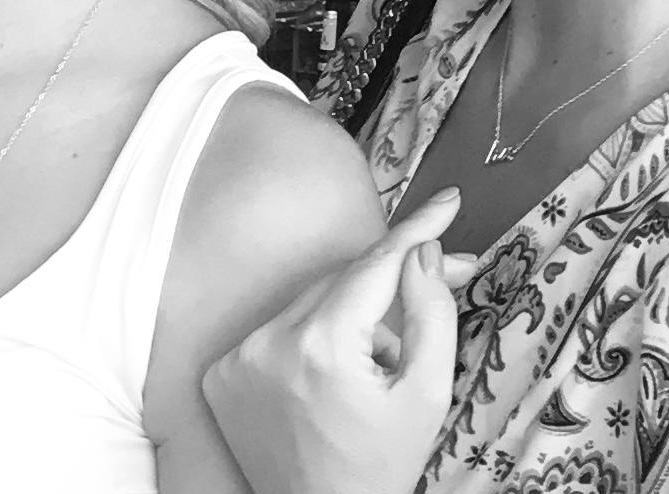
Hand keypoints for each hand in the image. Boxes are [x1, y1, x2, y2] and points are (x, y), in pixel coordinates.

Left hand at [203, 188, 474, 493]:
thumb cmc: (379, 469)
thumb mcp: (426, 395)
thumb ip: (431, 314)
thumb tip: (422, 251)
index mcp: (321, 345)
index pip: (376, 264)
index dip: (417, 229)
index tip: (447, 201)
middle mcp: (269, 341)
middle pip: (345, 280)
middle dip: (392, 280)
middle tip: (441, 278)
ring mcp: (238, 357)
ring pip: (313, 301)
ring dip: (351, 315)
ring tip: (379, 361)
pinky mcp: (221, 372)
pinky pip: (280, 328)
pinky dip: (312, 336)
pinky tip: (335, 374)